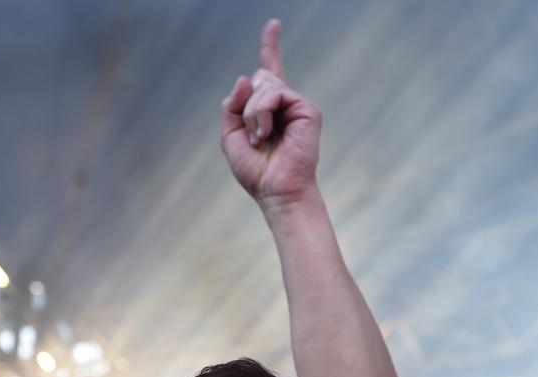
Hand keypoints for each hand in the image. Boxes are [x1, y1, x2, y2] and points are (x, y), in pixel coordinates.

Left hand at [221, 19, 322, 208]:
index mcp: (269, 109)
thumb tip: (247, 76)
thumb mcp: (230, 136)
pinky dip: (261, 113)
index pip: (269, 71)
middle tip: (252, 137)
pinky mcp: (307, 109)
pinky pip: (274, 93)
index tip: (273, 24)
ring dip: (251, 113)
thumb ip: (232, 106)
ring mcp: (297, 105)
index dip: (270, 47)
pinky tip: (265, 134)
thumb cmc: (256, 171)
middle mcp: (285, 103)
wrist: (276, 191)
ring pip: (263, 85)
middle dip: (245, 106)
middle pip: (258, 79)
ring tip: (258, 138)